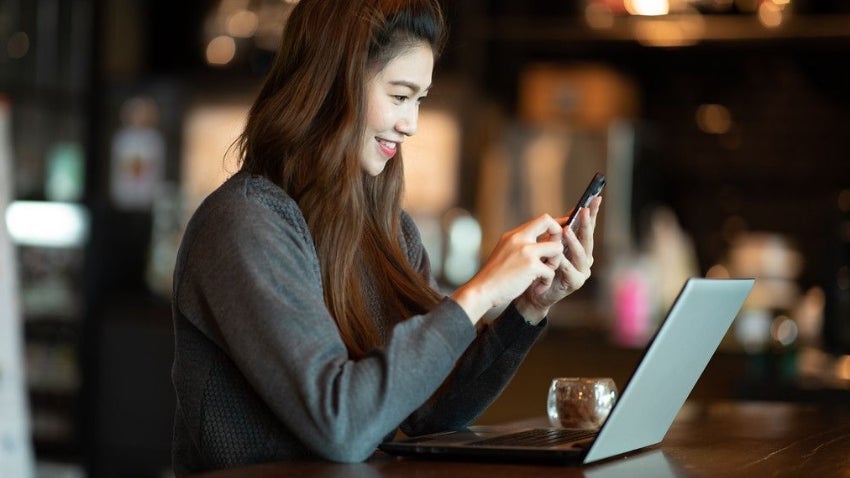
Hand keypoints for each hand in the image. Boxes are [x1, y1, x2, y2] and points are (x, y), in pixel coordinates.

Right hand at [451, 214, 565, 324]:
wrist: (482, 290)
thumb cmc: (494, 276)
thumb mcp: (505, 253)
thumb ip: (520, 246)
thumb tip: (540, 244)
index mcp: (513, 235)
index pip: (541, 219)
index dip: (554, 225)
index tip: (559, 234)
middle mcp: (519, 238)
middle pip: (549, 222)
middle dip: (559, 236)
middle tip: (554, 255)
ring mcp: (526, 251)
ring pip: (557, 248)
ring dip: (554, 263)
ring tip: (544, 274)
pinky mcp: (531, 265)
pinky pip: (551, 271)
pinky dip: (546, 281)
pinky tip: (538, 287)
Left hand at [515, 196, 601, 323]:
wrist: (534, 290)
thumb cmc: (542, 265)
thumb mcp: (550, 244)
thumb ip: (560, 231)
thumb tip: (569, 213)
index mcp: (581, 247)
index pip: (588, 227)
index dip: (592, 213)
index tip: (596, 198)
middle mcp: (585, 258)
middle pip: (587, 238)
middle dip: (587, 223)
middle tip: (584, 210)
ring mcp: (582, 271)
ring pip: (580, 253)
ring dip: (574, 241)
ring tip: (567, 230)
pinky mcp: (575, 283)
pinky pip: (570, 270)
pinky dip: (564, 262)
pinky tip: (559, 255)